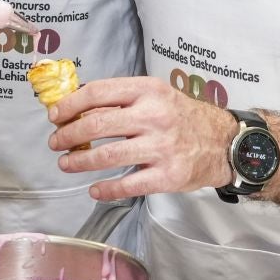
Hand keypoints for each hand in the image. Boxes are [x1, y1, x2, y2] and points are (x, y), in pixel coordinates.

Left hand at [47, 77, 235, 200]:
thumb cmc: (182, 118)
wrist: (223, 143)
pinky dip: (105, 189)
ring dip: (79, 162)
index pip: (98, 92)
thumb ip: (122, 99)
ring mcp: (161, 147)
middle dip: (68, 135)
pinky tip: (94, 189)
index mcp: (148, 90)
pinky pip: (128, 185)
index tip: (55, 116)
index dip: (70, 104)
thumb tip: (76, 108)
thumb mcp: (156, 96)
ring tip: (66, 164)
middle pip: (97, 124)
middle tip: (56, 142)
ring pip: (107, 156)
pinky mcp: (167, 175)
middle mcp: (154, 116)